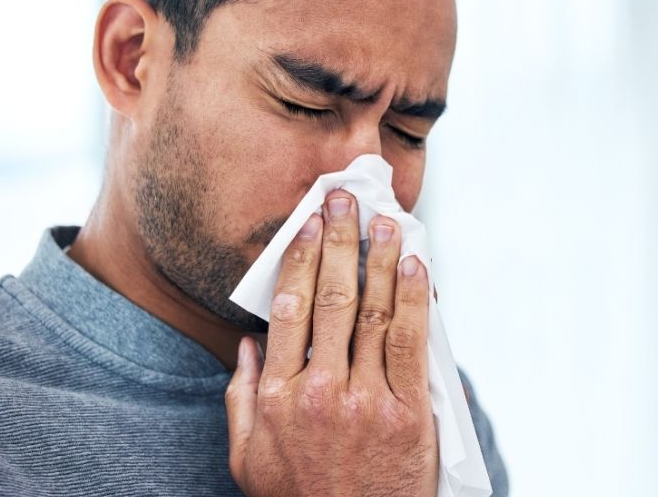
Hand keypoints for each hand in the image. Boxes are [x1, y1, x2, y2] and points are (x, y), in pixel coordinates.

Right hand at [225, 190, 437, 496]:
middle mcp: (321, 391)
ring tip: (386, 220)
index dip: (301, 257)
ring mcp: (368, 400)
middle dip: (339, 241)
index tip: (309, 223)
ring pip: (375, 313)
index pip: (288, 308)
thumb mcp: (248, 457)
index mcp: (279, 395)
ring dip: (381, 259)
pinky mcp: (409, 413)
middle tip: (344, 200)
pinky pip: (412, 344)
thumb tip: (248, 342)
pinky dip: (414, 300)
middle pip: (332, 298)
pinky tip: (415, 268)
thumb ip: (242, 397)